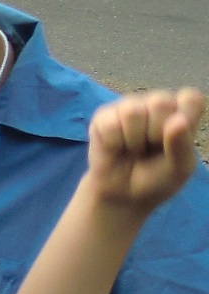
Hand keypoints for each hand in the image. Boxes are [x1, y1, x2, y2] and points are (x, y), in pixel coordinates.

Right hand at [82, 89, 203, 214]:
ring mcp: (129, 107)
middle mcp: (156, 104)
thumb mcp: (179, 169)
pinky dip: (114, 144)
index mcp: (182, 113)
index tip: (176, 141)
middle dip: (156, 133)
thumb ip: (182, 145)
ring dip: (134, 140)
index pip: (190, 98)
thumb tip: (177, 120)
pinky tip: (116, 148)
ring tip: (134, 149)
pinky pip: (110, 124)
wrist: (123, 195)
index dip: (185, 118)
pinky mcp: (103, 116)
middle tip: (152, 148)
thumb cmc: (157, 179)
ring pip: (132, 112)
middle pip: (160, 102)